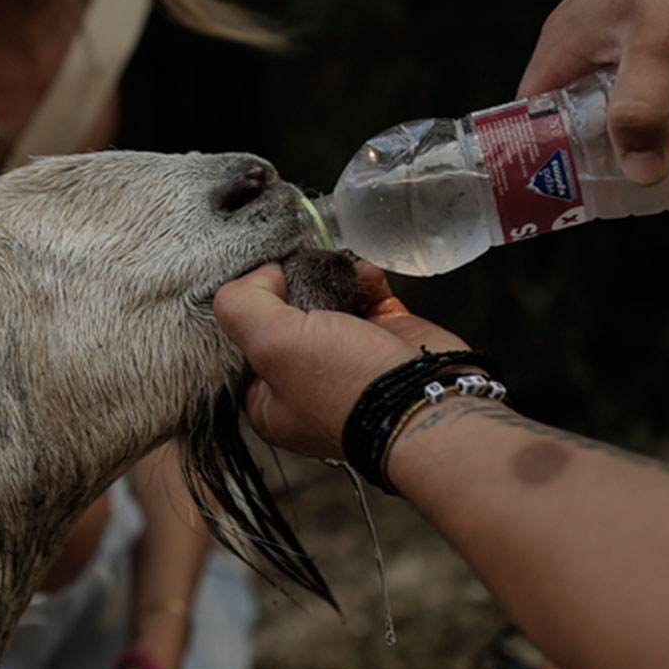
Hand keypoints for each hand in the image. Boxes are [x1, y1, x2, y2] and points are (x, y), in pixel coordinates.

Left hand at [214, 261, 467, 459]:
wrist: (428, 402)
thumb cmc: (350, 389)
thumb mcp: (272, 345)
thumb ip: (245, 305)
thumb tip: (260, 274)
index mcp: (269, 400)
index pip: (240, 345)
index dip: (246, 307)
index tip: (254, 278)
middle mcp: (305, 382)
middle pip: (283, 317)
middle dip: (292, 284)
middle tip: (298, 266)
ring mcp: (347, 359)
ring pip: (325, 300)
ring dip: (330, 276)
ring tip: (336, 267)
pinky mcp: (384, 337)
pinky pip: (366, 295)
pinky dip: (365, 279)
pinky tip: (365, 274)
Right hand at [517, 0, 668, 185]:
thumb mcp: (661, 47)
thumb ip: (643, 113)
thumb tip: (642, 176)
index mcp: (568, 41)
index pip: (535, 115)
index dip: (548, 157)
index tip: (581, 190)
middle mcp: (595, 34)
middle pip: (595, 111)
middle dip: (631, 142)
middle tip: (664, 169)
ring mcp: (638, 24)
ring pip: (651, 90)